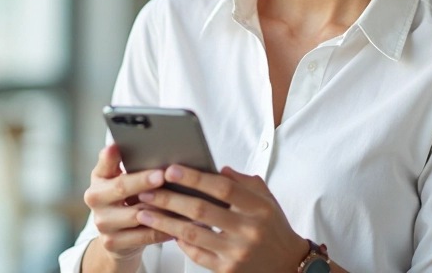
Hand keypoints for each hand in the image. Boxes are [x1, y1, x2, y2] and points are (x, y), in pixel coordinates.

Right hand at [82, 144, 174, 263]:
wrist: (115, 235)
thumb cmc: (123, 198)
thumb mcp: (117, 177)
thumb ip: (122, 161)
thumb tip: (134, 142)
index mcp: (98, 178)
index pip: (105, 163)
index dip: (112, 155)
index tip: (121, 146)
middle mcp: (95, 199)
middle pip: (121, 187)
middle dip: (143, 180)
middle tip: (162, 175)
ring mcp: (102, 223)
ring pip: (137, 214)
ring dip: (161, 207)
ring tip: (182, 199)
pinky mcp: (113, 242)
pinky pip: (145, 235)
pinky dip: (165, 229)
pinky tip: (181, 223)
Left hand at [134, 165, 308, 272]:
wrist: (288, 265)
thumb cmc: (272, 227)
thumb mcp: (266, 199)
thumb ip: (243, 182)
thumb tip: (218, 169)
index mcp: (258, 208)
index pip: (222, 188)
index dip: (195, 178)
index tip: (171, 169)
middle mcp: (248, 231)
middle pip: (202, 211)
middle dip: (170, 199)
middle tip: (147, 191)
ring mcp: (236, 253)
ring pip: (193, 234)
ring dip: (164, 222)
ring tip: (144, 212)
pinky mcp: (227, 271)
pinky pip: (196, 254)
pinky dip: (180, 242)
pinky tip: (167, 231)